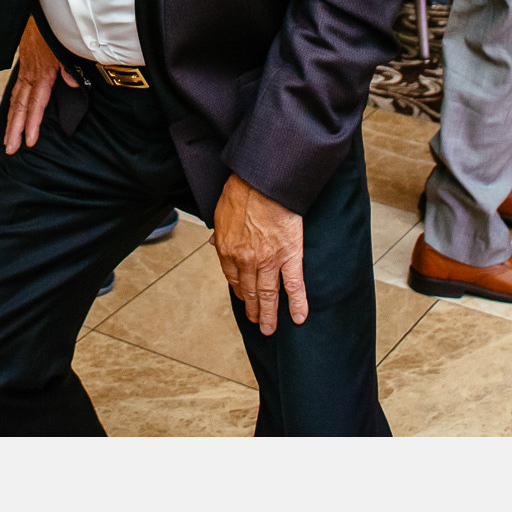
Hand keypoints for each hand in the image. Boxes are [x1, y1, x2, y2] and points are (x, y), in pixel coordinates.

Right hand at [2, 17, 75, 153]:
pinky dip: (12, 108)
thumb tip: (74, 85)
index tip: (29, 141)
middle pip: (21, 108)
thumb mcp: (64, 47)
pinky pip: (15, 93)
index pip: (36, 104)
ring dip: (11, 122)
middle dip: (15, 130)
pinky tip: (11, 118)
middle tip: (10, 149)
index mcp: (42, 75)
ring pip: (15, 102)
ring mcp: (25, 74)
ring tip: (7, 141)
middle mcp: (30, 77)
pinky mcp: (23, 70)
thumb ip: (68, 67)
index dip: (32, 124)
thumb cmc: (52, 32)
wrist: (35, 13)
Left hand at [212, 175, 304, 334]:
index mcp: (227, 250)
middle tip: (257, 323)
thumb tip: (213, 242)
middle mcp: (246, 260)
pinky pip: (294, 285)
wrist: (262, 182)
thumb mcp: (220, 212)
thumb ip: (219, 232)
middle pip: (249, 291)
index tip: (242, 298)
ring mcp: (268, 260)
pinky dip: (297, 303)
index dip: (238, 290)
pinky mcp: (289, 256)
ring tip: (270, 328)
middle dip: (252, 309)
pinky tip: (299, 318)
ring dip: (269, 314)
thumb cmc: (241, 191)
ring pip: (268, 294)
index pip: (232, 278)